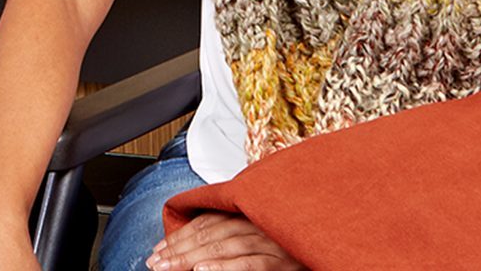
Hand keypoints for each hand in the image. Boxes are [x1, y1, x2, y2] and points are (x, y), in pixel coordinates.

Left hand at [145, 212, 306, 270]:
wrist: (325, 248)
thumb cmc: (289, 245)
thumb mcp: (255, 234)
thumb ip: (231, 233)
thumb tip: (196, 252)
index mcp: (249, 214)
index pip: (206, 222)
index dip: (180, 235)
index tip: (157, 250)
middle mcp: (257, 223)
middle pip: (210, 234)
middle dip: (178, 249)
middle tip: (154, 262)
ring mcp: (270, 241)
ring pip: (223, 247)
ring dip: (191, 258)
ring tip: (168, 267)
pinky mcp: (282, 262)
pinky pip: (248, 264)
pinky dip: (223, 267)